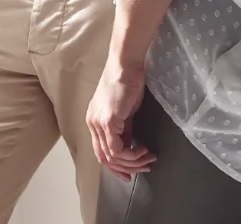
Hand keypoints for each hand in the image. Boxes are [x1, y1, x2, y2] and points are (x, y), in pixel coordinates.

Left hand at [86, 60, 153, 179]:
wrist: (126, 66)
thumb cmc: (127, 83)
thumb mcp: (124, 111)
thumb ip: (124, 129)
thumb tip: (130, 146)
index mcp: (94, 121)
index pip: (101, 152)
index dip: (116, 167)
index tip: (131, 174)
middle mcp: (92, 124)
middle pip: (104, 159)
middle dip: (127, 168)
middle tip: (145, 166)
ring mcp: (98, 123)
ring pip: (112, 157)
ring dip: (133, 163)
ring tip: (148, 158)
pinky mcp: (108, 121)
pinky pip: (117, 149)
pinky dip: (132, 155)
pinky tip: (144, 150)